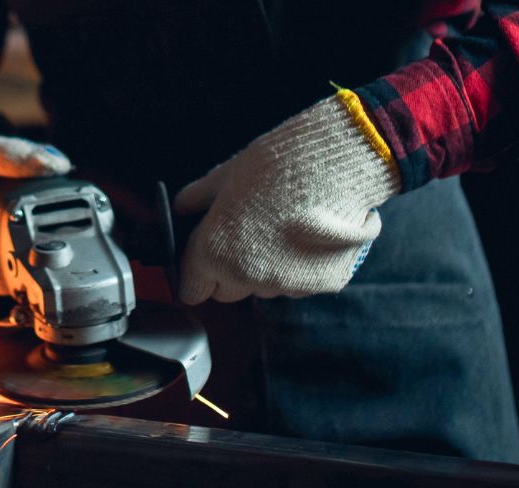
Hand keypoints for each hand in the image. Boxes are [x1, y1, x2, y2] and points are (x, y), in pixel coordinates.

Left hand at [174, 97, 398, 302]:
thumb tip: (183, 208)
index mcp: (213, 254)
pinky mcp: (320, 284)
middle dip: (229, 273)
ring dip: (265, 270)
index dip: (196, 275)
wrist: (335, 164)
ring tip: (280, 230)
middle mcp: (246, 277)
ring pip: (262, 289)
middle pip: (227, 293)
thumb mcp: (226, 176)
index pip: (192, 290)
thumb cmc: (276, 165)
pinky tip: (307, 235)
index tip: (203, 262)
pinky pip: (297, 284)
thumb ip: (197, 199)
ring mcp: (285, 284)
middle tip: (244, 238)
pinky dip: (299, 268)